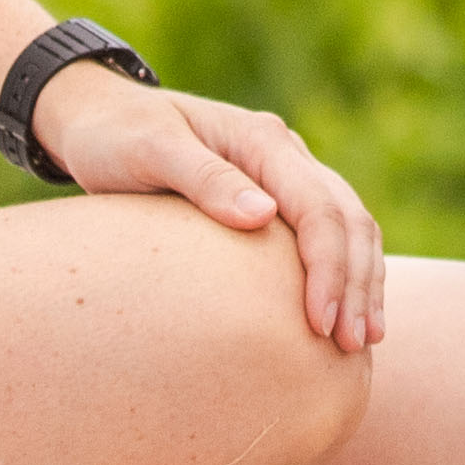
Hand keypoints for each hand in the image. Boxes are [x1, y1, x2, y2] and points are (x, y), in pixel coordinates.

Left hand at [30, 59, 388, 352]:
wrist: (99, 118)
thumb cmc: (117, 135)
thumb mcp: (150, 150)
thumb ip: (204, 179)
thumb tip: (263, 217)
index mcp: (262, 140)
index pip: (318, 207)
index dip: (328, 267)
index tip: (319, 325)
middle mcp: (285, 155)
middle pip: (348, 218)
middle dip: (358, 283)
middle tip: (353, 347)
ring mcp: (285, 176)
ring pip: (350, 227)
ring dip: (364, 282)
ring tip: (364, 342)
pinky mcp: (276, 199)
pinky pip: (328, 235)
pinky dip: (347, 273)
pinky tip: (347, 314)